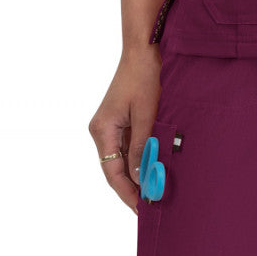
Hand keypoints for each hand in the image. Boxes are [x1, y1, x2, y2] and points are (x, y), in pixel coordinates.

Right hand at [88, 45, 162, 212]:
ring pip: (122, 158)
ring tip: (155, 190)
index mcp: (102, 129)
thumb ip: (142, 146)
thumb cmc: (145, 76)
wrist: (144, 48)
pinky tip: (153, 167)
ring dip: (137, 173)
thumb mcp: (147, 114)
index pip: (112, 172)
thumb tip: (140, 179)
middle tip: (151, 205)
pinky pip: (128, 146)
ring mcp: (110, 125)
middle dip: (132, 187)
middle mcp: (101, 130)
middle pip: (115, 168)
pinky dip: (140, 157)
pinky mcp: (120, 120)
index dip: (127, 192)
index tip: (142, 208)